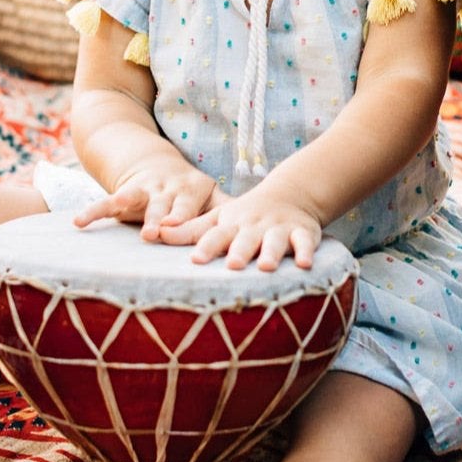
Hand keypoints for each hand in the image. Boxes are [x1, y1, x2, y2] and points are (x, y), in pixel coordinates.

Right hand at [74, 159, 221, 240]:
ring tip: (122, 210)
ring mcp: (144, 189)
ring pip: (135, 198)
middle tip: (156, 231)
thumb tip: (259, 226)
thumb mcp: (208, 196)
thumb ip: (226, 210)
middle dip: (160, 218)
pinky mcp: (123, 192)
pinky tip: (78, 223)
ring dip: (129, 205)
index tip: (178, 230)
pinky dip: (93, 211)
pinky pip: (105, 202)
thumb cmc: (188, 191)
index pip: (189, 210)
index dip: (184, 219)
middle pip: (163, 206)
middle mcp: (168, 189)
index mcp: (192, 191)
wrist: (154, 163)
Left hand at [165, 184, 322, 271]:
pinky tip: (306, 264)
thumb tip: (154, 235)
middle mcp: (253, 227)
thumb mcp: (217, 219)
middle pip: (245, 239)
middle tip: (233, 265)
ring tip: (266, 267)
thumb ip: (188, 230)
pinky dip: (307, 252)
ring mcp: (278, 228)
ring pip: (275, 241)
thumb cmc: (244, 215)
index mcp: (231, 225)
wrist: (289, 193)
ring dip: (271, 252)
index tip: (195, 259)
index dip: (206, 247)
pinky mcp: (302, 232)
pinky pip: (305, 242)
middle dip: (240, 251)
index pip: (215, 235)